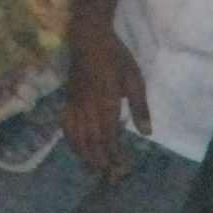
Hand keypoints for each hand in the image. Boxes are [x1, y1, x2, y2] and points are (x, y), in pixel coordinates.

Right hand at [63, 25, 148, 177]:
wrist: (88, 38)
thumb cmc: (116, 57)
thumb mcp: (135, 80)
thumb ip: (140, 108)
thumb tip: (146, 133)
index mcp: (106, 103)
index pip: (109, 135)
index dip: (114, 154)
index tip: (120, 167)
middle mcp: (88, 107)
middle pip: (91, 140)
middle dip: (98, 159)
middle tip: (106, 175)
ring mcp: (75, 103)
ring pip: (76, 135)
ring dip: (84, 154)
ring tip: (91, 167)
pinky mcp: (68, 99)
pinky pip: (66, 124)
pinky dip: (70, 139)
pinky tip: (76, 147)